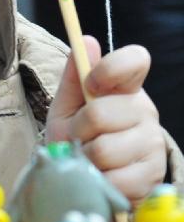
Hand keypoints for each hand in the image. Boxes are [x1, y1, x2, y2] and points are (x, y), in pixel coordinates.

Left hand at [46, 36, 165, 203]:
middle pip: (100, 113)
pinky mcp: (153, 176)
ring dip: (86, 158)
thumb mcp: (67, 106)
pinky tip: (102, 177)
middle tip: (79, 137)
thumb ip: (74, 76)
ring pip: (104, 149)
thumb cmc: (78, 137)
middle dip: (79, 129)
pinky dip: (98, 181)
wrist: (86, 179)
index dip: (110, 68)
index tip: (91, 85)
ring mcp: (152, 143)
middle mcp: (145, 110)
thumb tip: (87, 40)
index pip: (135, 60)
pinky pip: (115, 179)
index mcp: (126, 87)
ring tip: (89, 158)